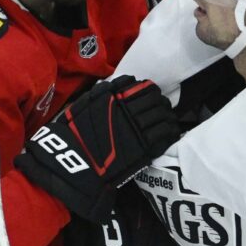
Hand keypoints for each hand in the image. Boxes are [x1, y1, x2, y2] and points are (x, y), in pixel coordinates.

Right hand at [14, 76, 179, 219]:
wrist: (75, 162)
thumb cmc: (74, 135)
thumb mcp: (83, 104)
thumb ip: (102, 92)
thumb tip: (120, 83)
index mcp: (115, 96)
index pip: (143, 86)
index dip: (148, 91)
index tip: (148, 97)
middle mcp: (130, 107)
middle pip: (156, 99)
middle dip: (159, 103)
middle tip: (159, 109)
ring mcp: (139, 126)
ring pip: (164, 114)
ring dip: (167, 116)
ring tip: (166, 121)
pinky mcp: (146, 145)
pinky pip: (167, 133)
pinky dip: (170, 131)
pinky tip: (169, 133)